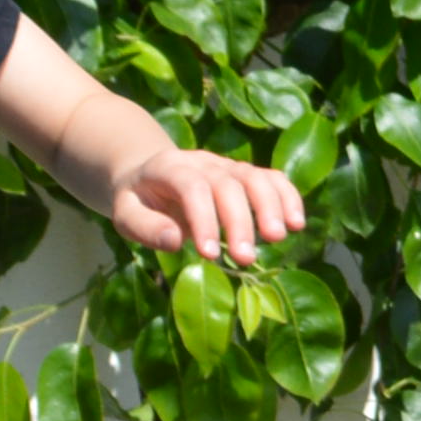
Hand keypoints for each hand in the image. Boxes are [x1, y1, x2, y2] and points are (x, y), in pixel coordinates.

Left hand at [99, 145, 307, 265]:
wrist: (148, 173)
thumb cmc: (138, 200)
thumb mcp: (124, 214)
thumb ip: (144, 227)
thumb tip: (174, 241)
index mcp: (168, 168)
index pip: (192, 188)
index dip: (203, 219)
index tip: (209, 255)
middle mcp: (202, 162)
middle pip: (228, 184)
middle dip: (239, 221)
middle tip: (245, 258)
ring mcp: (227, 166)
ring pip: (255, 178)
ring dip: (270, 207)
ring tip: (277, 238)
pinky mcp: (245, 175)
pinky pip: (272, 178)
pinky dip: (288, 197)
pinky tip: (296, 223)